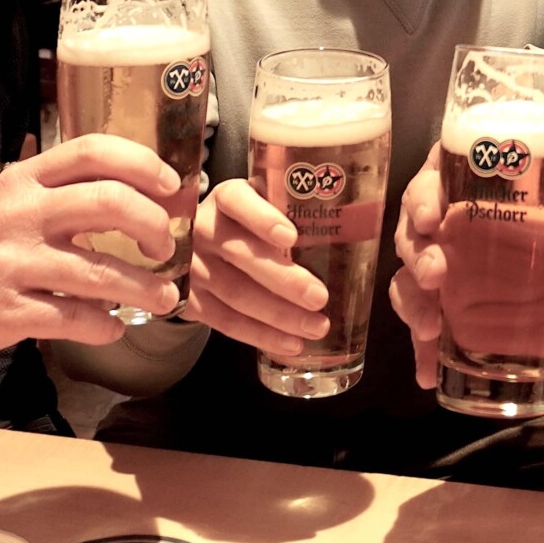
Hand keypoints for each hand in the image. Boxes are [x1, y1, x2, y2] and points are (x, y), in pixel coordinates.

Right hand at [0, 135, 183, 394]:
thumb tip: (129, 186)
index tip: (171, 184)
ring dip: (145, 287)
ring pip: (101, 272)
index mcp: (22, 181)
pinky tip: (113, 328)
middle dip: (154, 226)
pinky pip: (75, 319)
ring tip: (166, 296)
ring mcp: (11, 264)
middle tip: (167, 244)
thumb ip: (55, 191)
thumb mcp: (2, 203)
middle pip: (109, 203)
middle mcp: (18, 214)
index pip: (93, 150)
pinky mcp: (6, 312)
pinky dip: (105, 327)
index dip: (143, 162)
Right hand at [180, 177, 329, 356]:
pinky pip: (225, 322)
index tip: (292, 237)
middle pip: (242, 256)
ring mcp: (192, 267)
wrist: (193, 245)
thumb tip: (355, 227)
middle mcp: (203, 229)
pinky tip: (291, 344)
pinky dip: (261, 336)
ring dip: (279, 316)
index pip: (238, 201)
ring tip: (317, 327)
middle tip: (320, 297)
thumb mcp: (261, 203)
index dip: (263, 219)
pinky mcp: (188, 300)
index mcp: (225, 198)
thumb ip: (290, 208)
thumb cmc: (247, 222)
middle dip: (284, 280)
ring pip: (236, 294)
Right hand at [389, 144, 543, 386]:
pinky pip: (417, 321)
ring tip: (430, 328)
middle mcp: (433, 222)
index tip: (431, 218)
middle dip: (418, 255)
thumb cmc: (531, 225)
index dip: (423, 198)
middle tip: (434, 274)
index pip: (430, 181)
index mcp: (456, 187)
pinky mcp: (430, 302)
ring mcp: (427, 263)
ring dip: (413, 304)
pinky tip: (427, 372)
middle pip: (410, 231)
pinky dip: (420, 349)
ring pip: (404, 278)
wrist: (535, 259)